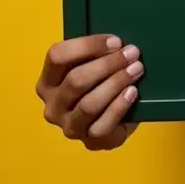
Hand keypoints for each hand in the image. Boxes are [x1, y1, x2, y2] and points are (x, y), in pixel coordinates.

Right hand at [36, 34, 143, 150]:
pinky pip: (102, 126)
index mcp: (48, 81)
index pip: (57, 56)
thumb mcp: (93, 64)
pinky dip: (119, 106)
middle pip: (76, 80)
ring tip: (136, 69)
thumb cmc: (100, 83)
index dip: (88, 45)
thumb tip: (118, 43)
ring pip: (89, 104)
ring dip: (116, 82)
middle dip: (108, 64)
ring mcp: (69, 127)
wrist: (115, 118)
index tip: (116, 41)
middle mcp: (53, 106)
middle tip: (133, 53)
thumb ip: (96, 53)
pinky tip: (132, 92)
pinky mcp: (89, 142)